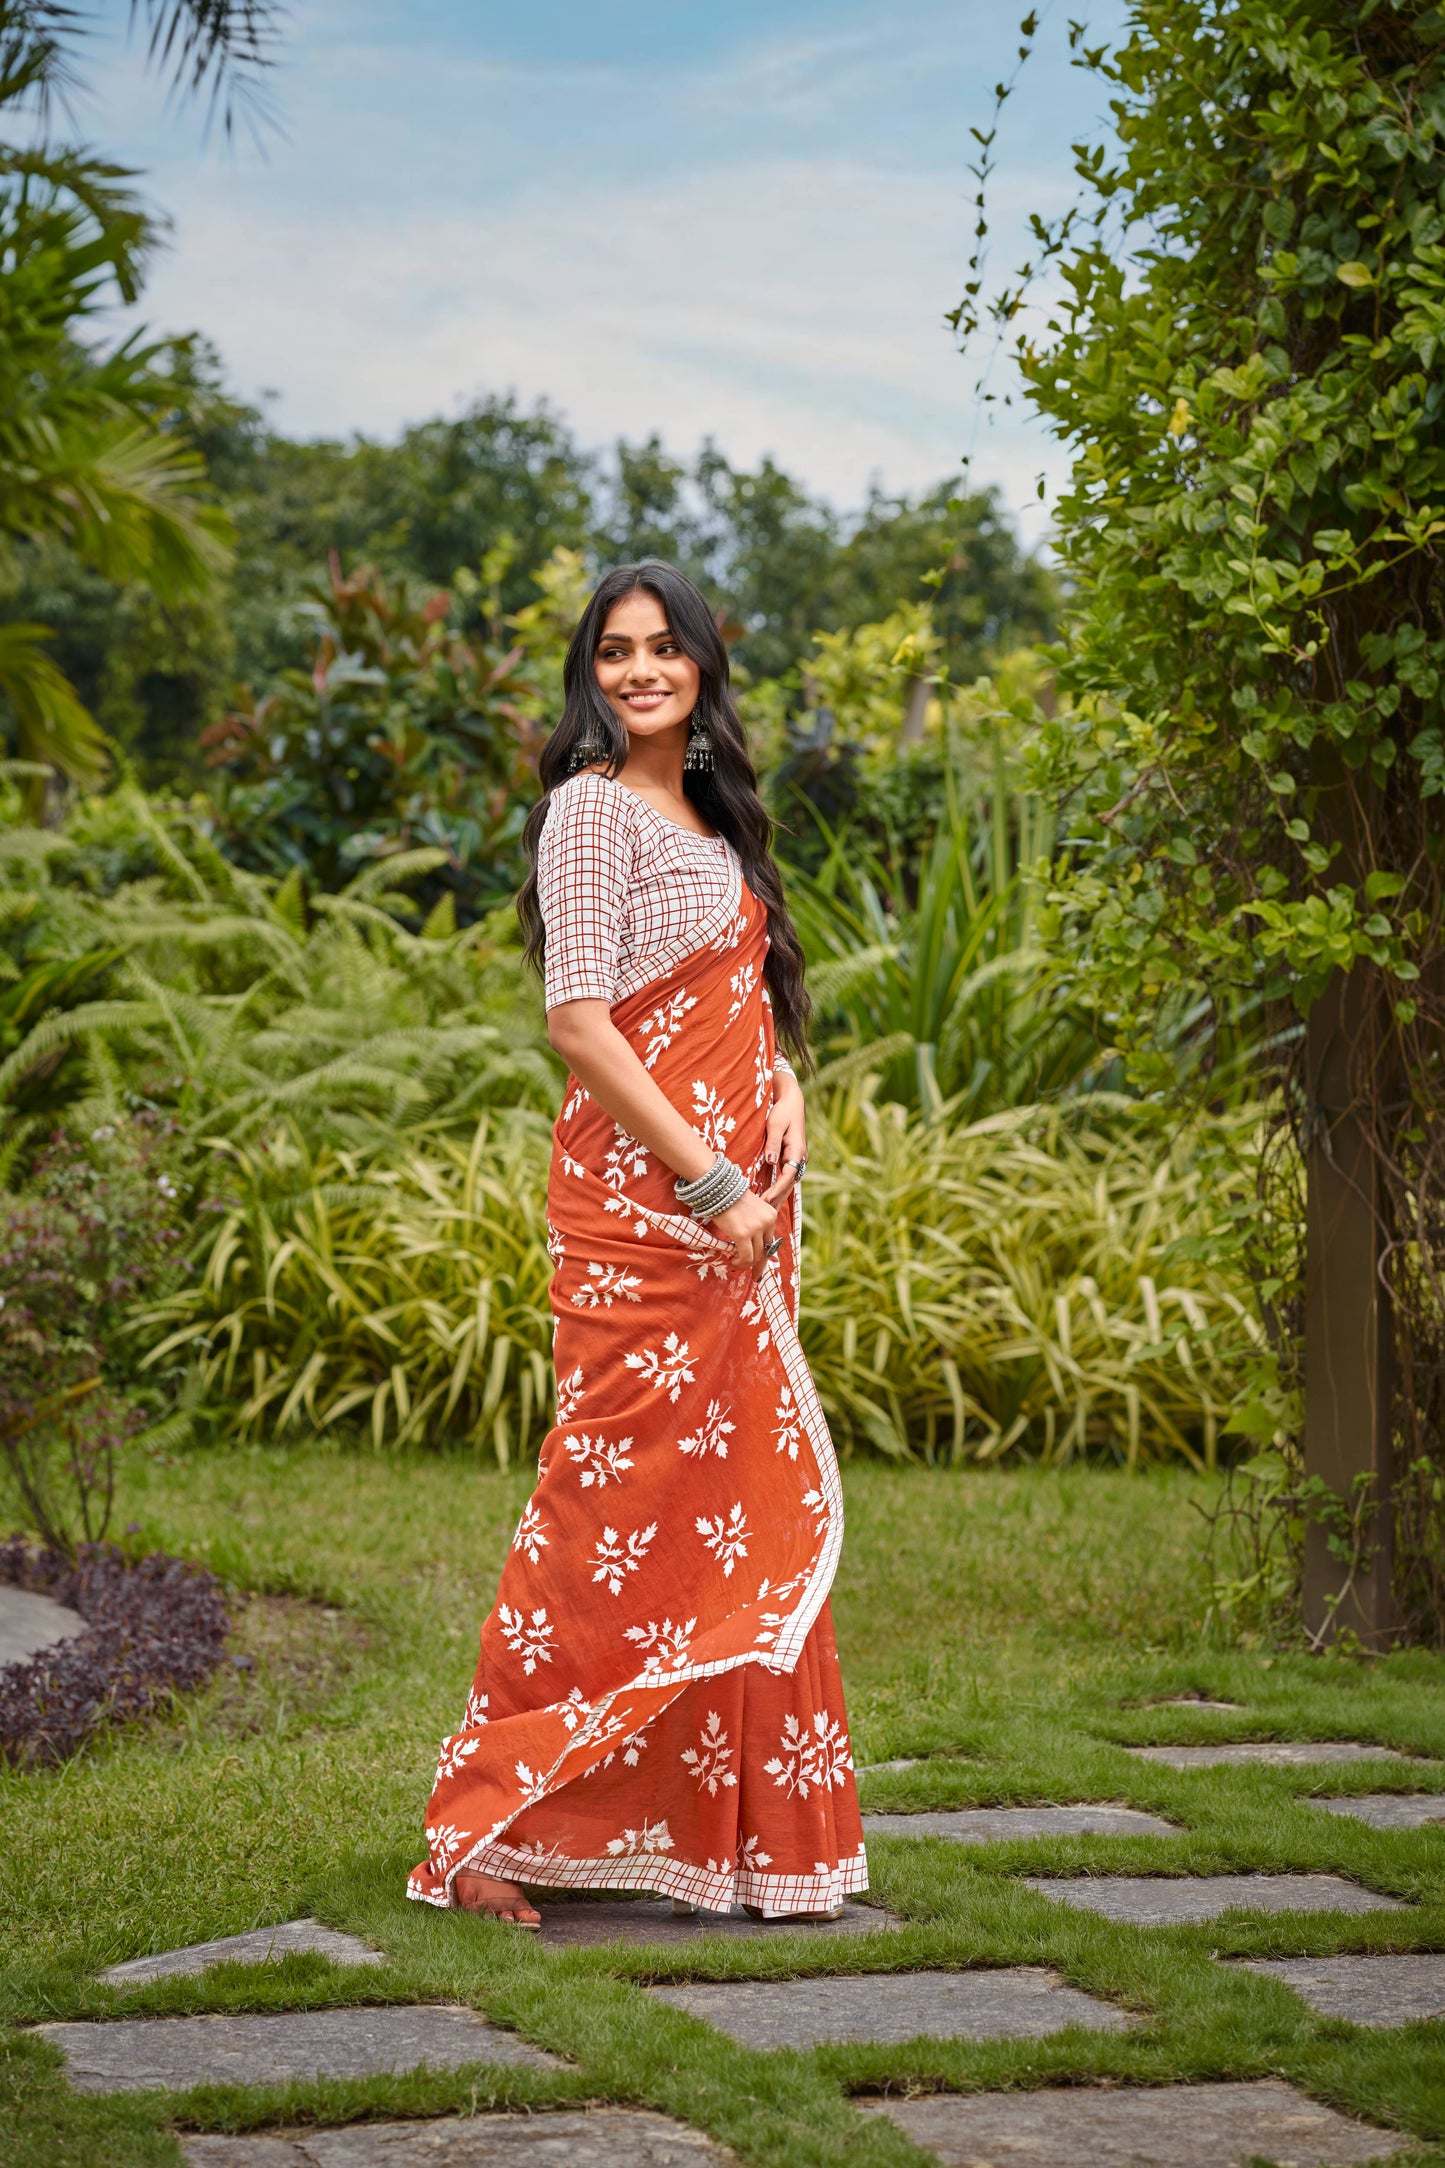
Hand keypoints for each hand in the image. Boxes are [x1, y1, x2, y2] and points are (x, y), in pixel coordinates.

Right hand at [712, 1189, 777, 1277]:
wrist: (718, 1189)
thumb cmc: (730, 1199)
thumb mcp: (751, 1210)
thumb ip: (756, 1224)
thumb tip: (754, 1244)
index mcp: (771, 1215)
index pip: (770, 1242)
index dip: (763, 1255)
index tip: (756, 1265)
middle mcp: (767, 1221)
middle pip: (765, 1250)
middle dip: (756, 1263)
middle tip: (749, 1271)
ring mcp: (756, 1228)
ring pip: (756, 1256)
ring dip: (745, 1264)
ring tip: (734, 1263)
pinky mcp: (743, 1234)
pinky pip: (746, 1257)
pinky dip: (740, 1263)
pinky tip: (732, 1262)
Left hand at [762, 1071, 806, 1206]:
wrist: (792, 1100)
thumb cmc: (782, 1111)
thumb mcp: (775, 1124)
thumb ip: (773, 1143)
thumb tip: (770, 1161)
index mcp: (797, 1150)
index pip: (788, 1176)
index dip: (777, 1190)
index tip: (765, 1200)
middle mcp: (800, 1157)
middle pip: (789, 1183)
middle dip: (777, 1199)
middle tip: (763, 1214)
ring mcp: (796, 1158)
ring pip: (788, 1182)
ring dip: (778, 1196)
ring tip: (765, 1211)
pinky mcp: (791, 1157)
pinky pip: (785, 1176)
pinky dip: (777, 1187)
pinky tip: (768, 1197)